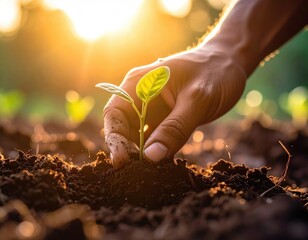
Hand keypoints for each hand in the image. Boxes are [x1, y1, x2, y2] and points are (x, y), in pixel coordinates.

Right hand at [103, 47, 245, 167]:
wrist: (230, 63)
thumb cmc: (215, 73)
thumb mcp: (197, 100)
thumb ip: (175, 128)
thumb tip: (150, 156)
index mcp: (140, 83)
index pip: (115, 113)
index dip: (114, 138)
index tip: (122, 161)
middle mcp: (141, 95)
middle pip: (123, 127)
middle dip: (128, 149)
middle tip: (140, 171)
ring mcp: (152, 107)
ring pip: (138, 135)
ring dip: (142, 153)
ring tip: (152, 171)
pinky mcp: (164, 117)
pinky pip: (154, 137)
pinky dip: (157, 150)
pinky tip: (163, 163)